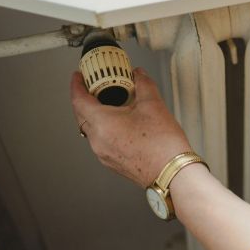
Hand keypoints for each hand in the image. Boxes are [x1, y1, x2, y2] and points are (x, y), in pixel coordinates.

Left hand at [70, 67, 191, 186]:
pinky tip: (122, 124)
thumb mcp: (153, 105)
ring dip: (97, 115)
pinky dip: (106, 129)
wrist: (172, 174)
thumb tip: (138, 76)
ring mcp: (104, 155)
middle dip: (86, 99)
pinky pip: (102, 141)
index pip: (78, 100)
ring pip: (92, 130)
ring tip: (112, 105)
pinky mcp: (113, 163)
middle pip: (82, 116)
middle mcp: (98, 141)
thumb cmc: (162, 146)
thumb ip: (143, 84)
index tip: (78, 77)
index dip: (76, 85)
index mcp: (102, 124)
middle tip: (95, 87)